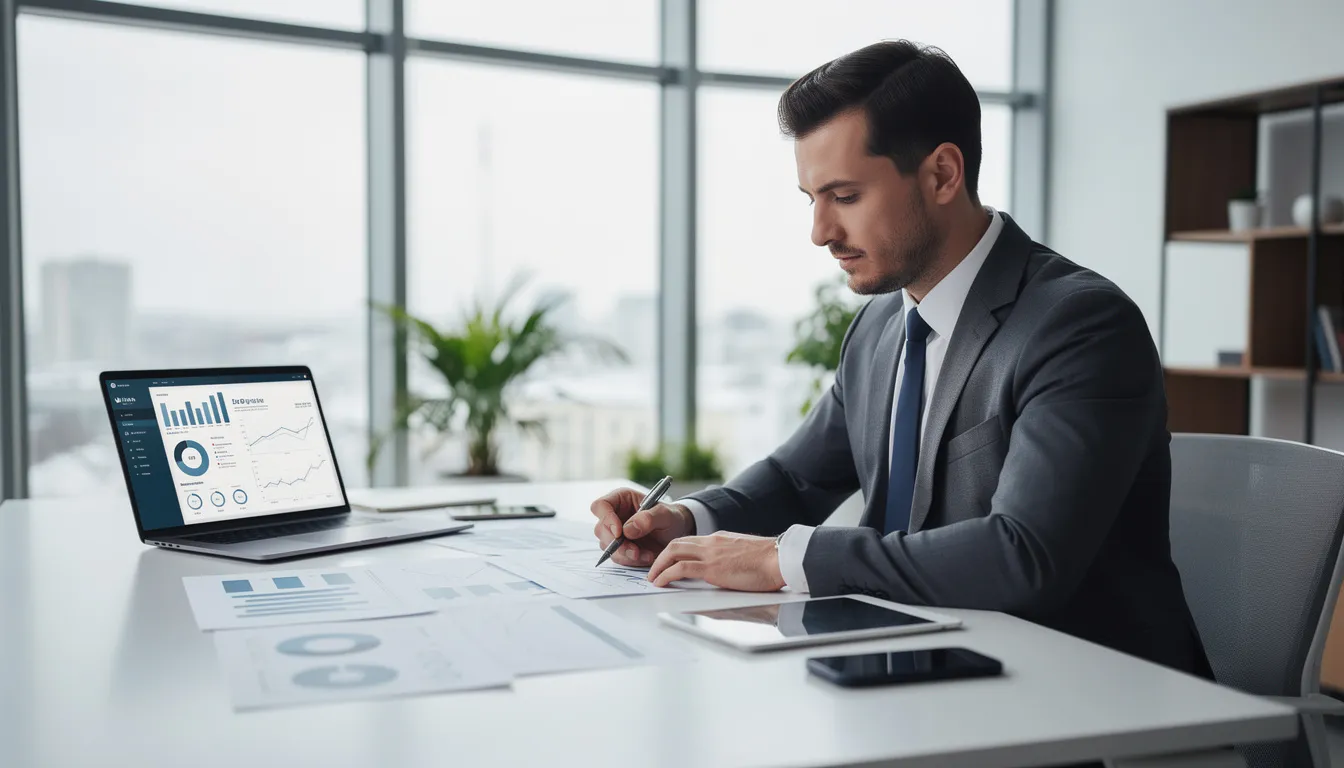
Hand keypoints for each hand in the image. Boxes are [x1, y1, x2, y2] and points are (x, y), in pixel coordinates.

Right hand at [590, 487, 694, 566]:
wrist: (677, 534)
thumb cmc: (671, 518)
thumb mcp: (666, 514)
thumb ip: (649, 518)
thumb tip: (628, 529)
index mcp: (621, 499)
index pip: (600, 506)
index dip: (606, 519)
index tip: (619, 532)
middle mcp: (614, 515)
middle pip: (601, 530)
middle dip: (618, 543)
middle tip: (635, 551)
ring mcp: (615, 533)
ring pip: (608, 546)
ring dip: (626, 554)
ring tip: (647, 554)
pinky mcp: (620, 548)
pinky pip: (619, 557)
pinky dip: (632, 560)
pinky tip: (647, 557)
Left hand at [646, 531, 785, 591]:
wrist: (779, 558)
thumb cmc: (769, 562)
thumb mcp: (744, 556)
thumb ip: (729, 560)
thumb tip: (722, 573)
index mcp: (719, 539)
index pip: (690, 542)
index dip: (675, 551)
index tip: (668, 561)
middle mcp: (711, 542)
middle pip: (676, 543)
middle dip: (661, 556)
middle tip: (654, 569)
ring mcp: (710, 553)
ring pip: (673, 552)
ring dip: (658, 565)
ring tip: (652, 577)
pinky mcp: (711, 567)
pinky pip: (680, 568)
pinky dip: (666, 574)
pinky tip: (660, 582)